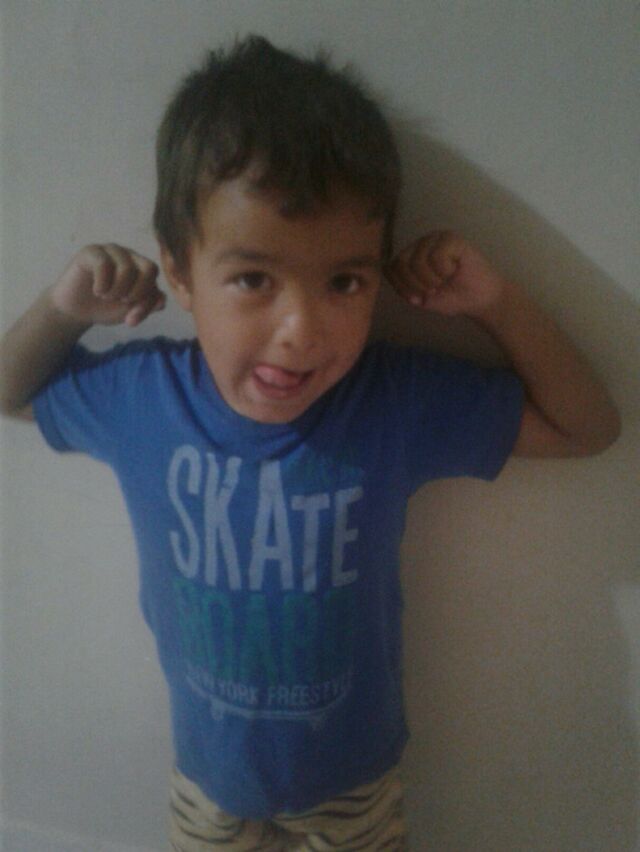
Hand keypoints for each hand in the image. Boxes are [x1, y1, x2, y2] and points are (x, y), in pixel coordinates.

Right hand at [49, 244, 165, 327]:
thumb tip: (161, 302)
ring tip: (106, 297)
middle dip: (137, 292)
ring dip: (117, 290)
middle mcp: (130, 255)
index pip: (157, 279)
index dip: (147, 302)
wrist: (75, 310)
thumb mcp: (130, 311)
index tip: (131, 321)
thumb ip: (148, 305)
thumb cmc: (105, 307)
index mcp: (142, 268)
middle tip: (121, 301)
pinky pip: (104, 264)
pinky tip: (97, 291)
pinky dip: (103, 284)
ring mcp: (111, 251)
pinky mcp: (91, 252)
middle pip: (150, 268)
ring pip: (127, 267)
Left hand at [386, 231, 507, 319]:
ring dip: (430, 280)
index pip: (390, 268)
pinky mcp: (452, 239)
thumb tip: (385, 268)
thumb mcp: (420, 297)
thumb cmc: (452, 297)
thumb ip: (403, 286)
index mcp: (411, 256)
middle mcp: (421, 244)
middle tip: (432, 291)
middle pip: (401, 263)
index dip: (401, 287)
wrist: (479, 300)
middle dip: (415, 285)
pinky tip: (454, 271)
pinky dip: (444, 272)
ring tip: (444, 282)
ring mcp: (436, 239)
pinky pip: (436, 257)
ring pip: (417, 261)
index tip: (417, 298)